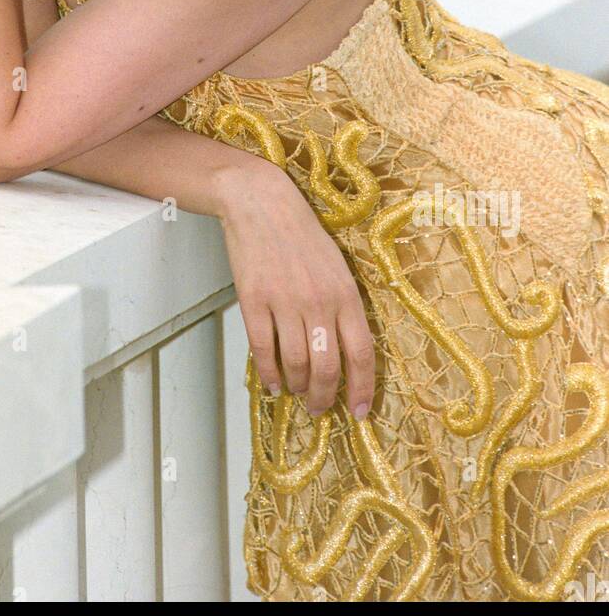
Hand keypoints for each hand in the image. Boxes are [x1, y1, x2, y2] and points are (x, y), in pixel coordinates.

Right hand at [216, 166, 375, 418]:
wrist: (262, 203)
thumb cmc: (303, 232)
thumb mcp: (337, 265)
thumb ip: (344, 305)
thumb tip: (345, 349)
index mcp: (345, 293)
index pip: (361, 353)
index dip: (362, 389)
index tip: (359, 412)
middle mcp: (318, 302)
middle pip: (327, 368)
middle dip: (324, 397)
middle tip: (320, 409)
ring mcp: (284, 303)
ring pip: (296, 364)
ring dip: (297, 387)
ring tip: (297, 393)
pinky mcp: (254, 301)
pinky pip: (264, 350)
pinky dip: (269, 373)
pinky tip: (273, 383)